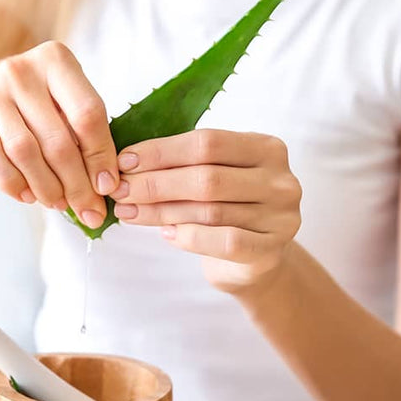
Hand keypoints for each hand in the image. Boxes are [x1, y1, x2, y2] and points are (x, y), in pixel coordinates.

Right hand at [0, 41, 118, 227]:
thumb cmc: (42, 102)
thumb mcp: (68, 101)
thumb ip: (88, 133)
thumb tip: (104, 186)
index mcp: (56, 60)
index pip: (87, 114)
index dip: (101, 156)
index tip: (107, 186)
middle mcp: (20, 70)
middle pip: (57, 140)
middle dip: (76, 184)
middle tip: (87, 209)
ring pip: (25, 153)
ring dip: (46, 187)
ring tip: (59, 203)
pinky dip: (14, 184)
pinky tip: (29, 195)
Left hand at [110, 129, 301, 292]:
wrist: (256, 257)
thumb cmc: (228, 207)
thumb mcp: (215, 174)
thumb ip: (184, 164)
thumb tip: (128, 162)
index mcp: (266, 148)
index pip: (208, 143)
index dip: (162, 151)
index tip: (124, 162)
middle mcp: (279, 180)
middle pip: (207, 178)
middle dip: (156, 183)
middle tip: (120, 190)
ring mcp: (280, 217)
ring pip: (209, 211)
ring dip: (161, 212)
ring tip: (129, 211)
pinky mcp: (271, 250)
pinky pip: (223, 242)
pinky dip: (189, 237)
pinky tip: (165, 234)